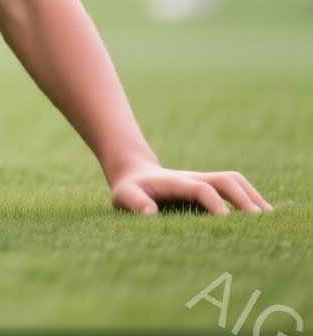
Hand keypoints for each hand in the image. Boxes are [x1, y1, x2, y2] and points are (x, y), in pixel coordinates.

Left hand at [109, 163, 271, 214]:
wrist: (136, 175)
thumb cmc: (130, 191)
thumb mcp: (124, 195)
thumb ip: (135, 203)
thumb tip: (150, 214)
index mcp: (176, 183)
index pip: (201, 189)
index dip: (213, 202)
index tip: (225, 219)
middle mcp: (195, 179)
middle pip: (226, 180)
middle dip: (243, 197)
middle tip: (258, 219)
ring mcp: (205, 181)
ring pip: (235, 181)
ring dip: (253, 197)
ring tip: (270, 219)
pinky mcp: (212, 188)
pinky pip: (236, 189)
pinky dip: (252, 199)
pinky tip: (263, 218)